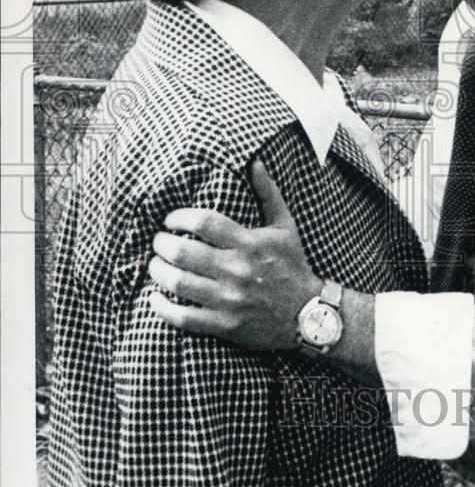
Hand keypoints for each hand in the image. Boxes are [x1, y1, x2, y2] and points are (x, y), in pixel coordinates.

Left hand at [148, 160, 321, 349]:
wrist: (308, 314)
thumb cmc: (293, 265)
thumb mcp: (285, 226)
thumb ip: (267, 193)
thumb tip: (254, 162)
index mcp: (250, 243)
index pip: (204, 223)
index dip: (179, 218)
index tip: (170, 220)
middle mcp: (237, 271)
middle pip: (183, 252)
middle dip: (161, 244)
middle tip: (158, 241)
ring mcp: (229, 300)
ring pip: (178, 283)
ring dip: (158, 271)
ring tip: (155, 264)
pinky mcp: (225, 325)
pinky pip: (183, 318)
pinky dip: (162, 308)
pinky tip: (155, 298)